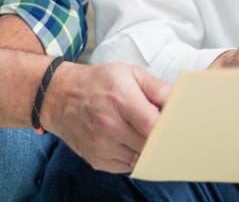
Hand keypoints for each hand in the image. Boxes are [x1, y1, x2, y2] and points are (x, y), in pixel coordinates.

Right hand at [41, 61, 170, 173]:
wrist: (59, 97)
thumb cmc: (97, 83)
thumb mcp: (129, 72)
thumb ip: (157, 87)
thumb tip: (179, 102)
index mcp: (120, 98)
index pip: (153, 126)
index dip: (169, 128)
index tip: (176, 125)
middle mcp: (109, 125)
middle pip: (149, 145)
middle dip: (161, 139)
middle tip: (163, 130)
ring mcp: (101, 145)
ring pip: (140, 158)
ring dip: (146, 148)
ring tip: (142, 132)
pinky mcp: (97, 160)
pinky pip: (127, 166)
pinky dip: (133, 156)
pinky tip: (128, 140)